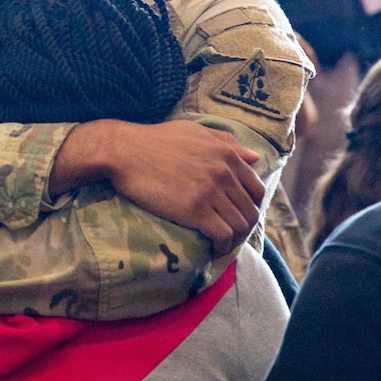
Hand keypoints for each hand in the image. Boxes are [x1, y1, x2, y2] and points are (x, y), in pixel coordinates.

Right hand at [56, 120, 263, 254]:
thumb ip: (227, 142)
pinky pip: (222, 235)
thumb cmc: (154, 139)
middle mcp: (224, 173)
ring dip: (235, 240)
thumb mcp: (195, 131)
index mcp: (227, 154)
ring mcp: (211, 192)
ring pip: (240, 225)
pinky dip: (222, 246)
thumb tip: (256, 157)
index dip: (252, 206)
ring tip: (223, 245)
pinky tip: (214, 249)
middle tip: (232, 235)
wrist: (124, 151)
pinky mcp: (195, 210)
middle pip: (250, 210)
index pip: (256, 188)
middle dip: (245, 227)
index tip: (240, 215)